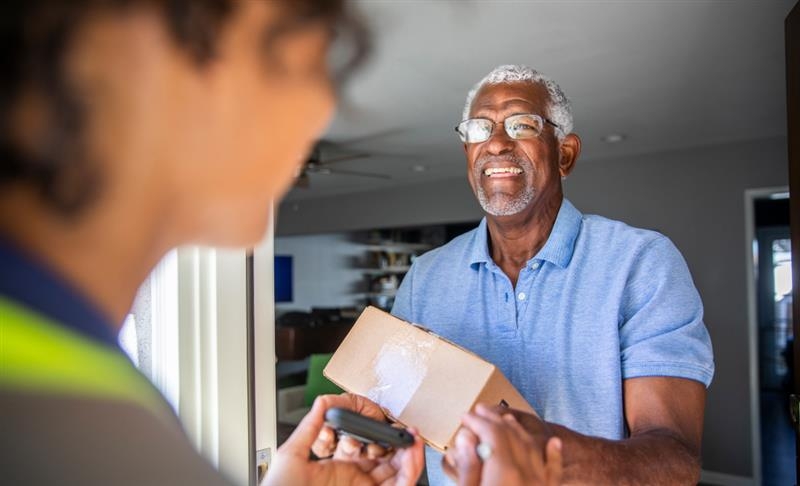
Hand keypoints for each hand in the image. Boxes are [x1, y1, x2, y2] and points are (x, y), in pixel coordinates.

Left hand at [266, 394, 423, 485]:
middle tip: (406, 431)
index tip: (385, 424)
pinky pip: (401, 485)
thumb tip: (322, 401)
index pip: (367, 453)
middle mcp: (355, 483)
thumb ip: (310, 427)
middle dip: (399, 446)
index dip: (379, 438)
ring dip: (410, 455)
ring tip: (412, 439)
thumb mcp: (293, 455)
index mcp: (338, 472)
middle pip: (388, 463)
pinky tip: (411, 452)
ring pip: (398, 475)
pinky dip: (411, 469)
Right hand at [443, 404, 562, 485]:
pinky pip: (554, 470)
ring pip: (531, 447)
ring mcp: (540, 484)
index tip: (465, 417)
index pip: (492, 433)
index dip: (477, 421)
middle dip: (493, 420)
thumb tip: (465, 439)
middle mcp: (526, 474)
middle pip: (511, 436)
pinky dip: (553, 454)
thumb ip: (467, 467)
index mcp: (504, 473)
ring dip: (517, 430)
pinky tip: (554, 443)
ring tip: (504, 420)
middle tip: (478, 413)